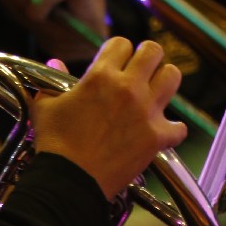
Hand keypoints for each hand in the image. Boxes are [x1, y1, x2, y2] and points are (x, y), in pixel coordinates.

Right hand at [32, 38, 187, 199]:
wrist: (69, 182)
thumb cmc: (55, 145)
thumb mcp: (46, 107)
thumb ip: (52, 82)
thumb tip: (55, 62)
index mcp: (101, 76)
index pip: (122, 43)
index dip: (118, 51)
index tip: (116, 62)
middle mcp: (128, 88)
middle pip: (153, 51)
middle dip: (147, 57)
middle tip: (141, 69)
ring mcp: (145, 112)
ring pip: (172, 77)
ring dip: (164, 82)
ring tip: (154, 92)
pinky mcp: (156, 137)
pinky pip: (179, 127)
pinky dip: (172, 131)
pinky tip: (161, 132)